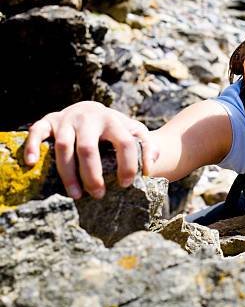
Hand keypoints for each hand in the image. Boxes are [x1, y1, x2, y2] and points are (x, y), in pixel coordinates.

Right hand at [24, 101, 158, 199]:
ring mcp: (67, 118)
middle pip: (88, 149)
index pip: (123, 143)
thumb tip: (152, 164)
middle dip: (93, 175)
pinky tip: (30, 163)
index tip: (127, 184)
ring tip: (76, 195)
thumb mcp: (135, 133)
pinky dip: (31, 146)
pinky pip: (37, 130)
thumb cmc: (116, 128)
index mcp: (113, 120)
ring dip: (67, 173)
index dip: (127, 165)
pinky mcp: (50, 120)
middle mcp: (89, 117)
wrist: (94, 111)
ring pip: (63, 147)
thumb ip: (147, 146)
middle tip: (99, 195)